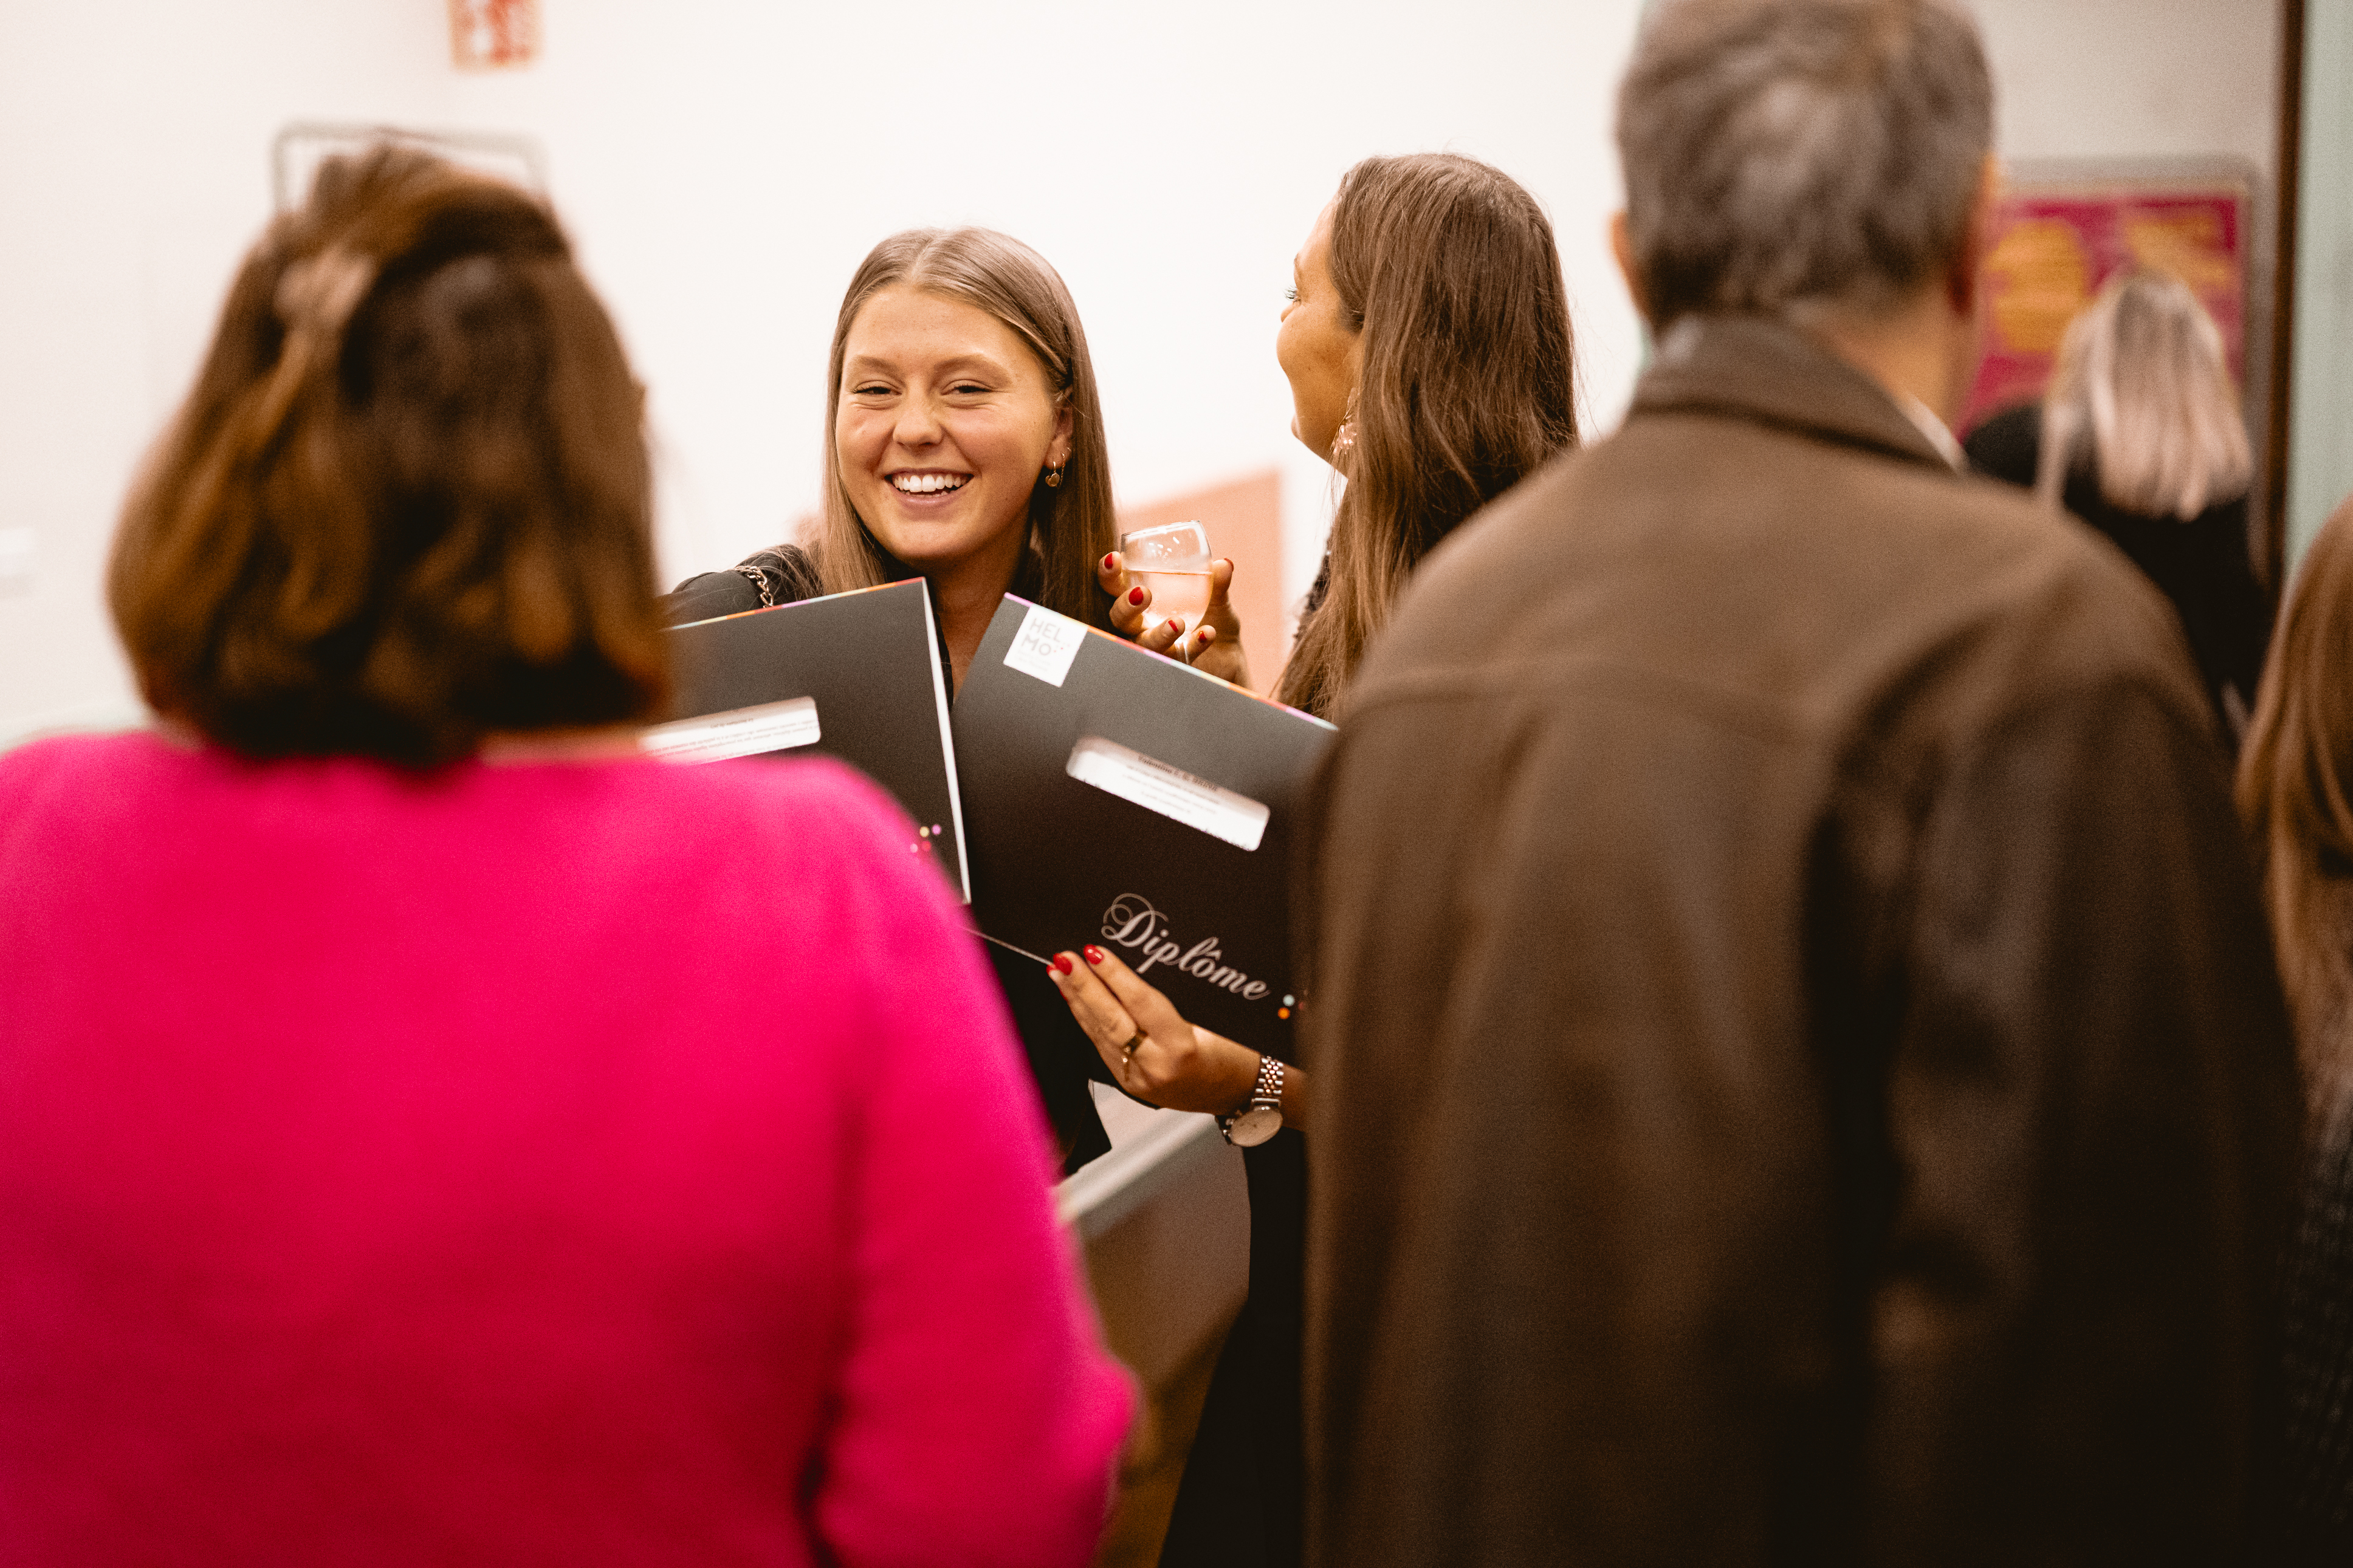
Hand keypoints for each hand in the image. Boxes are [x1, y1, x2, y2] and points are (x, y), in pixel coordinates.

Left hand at [1047, 942, 1259, 1114]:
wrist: (1241, 1093)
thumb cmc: (1237, 1053)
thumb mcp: (1217, 1020)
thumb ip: (1177, 998)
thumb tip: (1136, 966)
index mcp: (1182, 1048)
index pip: (1140, 1003)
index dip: (1114, 975)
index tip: (1094, 952)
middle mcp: (1156, 1066)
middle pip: (1111, 1020)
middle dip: (1083, 986)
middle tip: (1064, 959)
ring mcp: (1139, 1080)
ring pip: (1100, 1035)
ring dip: (1077, 1001)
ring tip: (1059, 973)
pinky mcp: (1130, 1085)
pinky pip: (1102, 1048)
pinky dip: (1086, 1022)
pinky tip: (1074, 1002)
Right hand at [1098, 551, 1253, 689]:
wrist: (1228, 653)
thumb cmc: (1210, 617)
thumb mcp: (1216, 597)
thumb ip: (1217, 582)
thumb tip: (1224, 564)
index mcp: (1142, 601)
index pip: (1116, 587)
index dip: (1109, 575)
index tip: (1114, 559)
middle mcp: (1142, 626)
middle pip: (1120, 619)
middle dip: (1126, 606)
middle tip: (1143, 594)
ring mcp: (1156, 647)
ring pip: (1145, 644)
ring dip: (1159, 634)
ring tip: (1177, 623)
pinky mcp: (1176, 664)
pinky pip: (1180, 658)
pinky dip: (1195, 645)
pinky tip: (1208, 633)